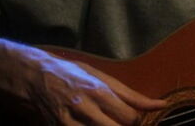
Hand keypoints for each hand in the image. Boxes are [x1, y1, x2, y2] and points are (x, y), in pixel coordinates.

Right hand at [21, 50, 167, 124]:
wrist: (35, 77)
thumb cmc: (72, 74)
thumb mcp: (101, 77)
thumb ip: (130, 94)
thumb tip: (159, 104)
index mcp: (100, 91)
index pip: (130, 117)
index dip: (137, 123)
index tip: (136, 120)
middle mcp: (86, 108)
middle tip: (122, 122)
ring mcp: (70, 122)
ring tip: (108, 121)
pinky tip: (92, 125)